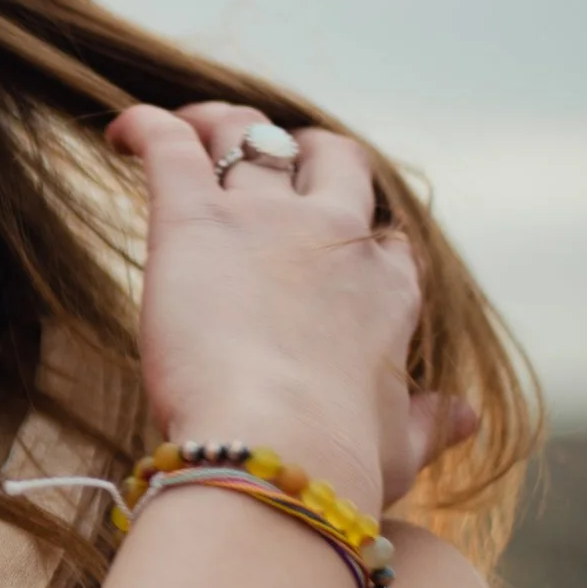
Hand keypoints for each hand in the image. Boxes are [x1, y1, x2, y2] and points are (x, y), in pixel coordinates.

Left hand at [103, 102, 474, 512]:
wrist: (277, 449)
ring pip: (247, 138)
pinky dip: (148, 129)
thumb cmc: (337, 461)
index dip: (351, 230)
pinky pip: (171, 147)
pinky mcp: (196, 220)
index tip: (324, 242)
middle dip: (300, 149)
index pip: (378, 236)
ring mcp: (266, 218)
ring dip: (219, 127)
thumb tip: (464, 414)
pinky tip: (122, 132)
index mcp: (387, 287)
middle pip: (327, 158)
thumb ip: (428, 424)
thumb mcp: (400, 447)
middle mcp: (335, 235)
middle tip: (261, 157)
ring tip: (191, 132)